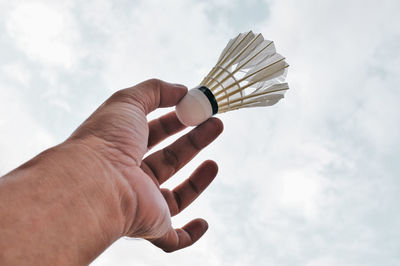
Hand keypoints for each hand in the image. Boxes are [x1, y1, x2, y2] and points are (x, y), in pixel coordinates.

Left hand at [69, 79, 222, 251]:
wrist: (96, 183)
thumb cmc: (108, 140)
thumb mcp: (129, 101)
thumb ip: (155, 90)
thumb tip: (181, 90)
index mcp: (122, 147)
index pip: (154, 131)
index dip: (177, 119)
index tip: (197, 107)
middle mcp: (132, 176)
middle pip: (170, 159)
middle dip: (194, 141)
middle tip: (215, 124)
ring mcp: (143, 203)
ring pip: (176, 195)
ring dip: (198, 180)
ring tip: (214, 161)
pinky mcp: (152, 227)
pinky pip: (173, 240)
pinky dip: (190, 235)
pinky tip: (203, 222)